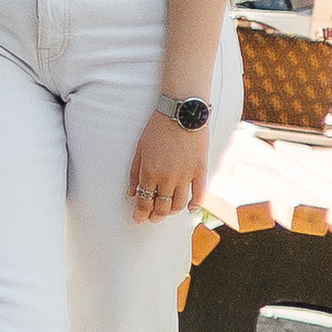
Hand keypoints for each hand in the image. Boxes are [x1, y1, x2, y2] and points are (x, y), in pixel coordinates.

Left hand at [128, 107, 208, 222]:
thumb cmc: (157, 128)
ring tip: (167, 212)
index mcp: (150, 173)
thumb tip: (131, 194)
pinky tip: (189, 208)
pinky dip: (194, 205)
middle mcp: (167, 179)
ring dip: (172, 212)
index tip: (138, 219)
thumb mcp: (140, 149)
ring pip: (179, 205)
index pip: (144, 202)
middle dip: (155, 216)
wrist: (182, 112)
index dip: (141, 214)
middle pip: (162, 207)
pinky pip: (199, 195)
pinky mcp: (200, 171)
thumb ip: (134, 174)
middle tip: (151, 218)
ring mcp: (185, 176)